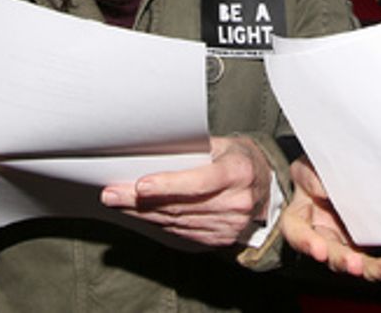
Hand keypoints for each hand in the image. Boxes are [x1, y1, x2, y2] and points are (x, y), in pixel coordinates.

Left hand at [100, 135, 270, 246]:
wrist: (269, 188)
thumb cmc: (242, 158)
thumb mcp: (226, 143)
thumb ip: (196, 147)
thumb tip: (154, 148)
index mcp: (239, 171)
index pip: (200, 181)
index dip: (169, 185)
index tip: (141, 185)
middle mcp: (236, 202)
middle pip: (181, 204)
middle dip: (140, 200)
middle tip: (111, 194)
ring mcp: (228, 225)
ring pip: (177, 220)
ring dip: (143, 213)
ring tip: (117, 202)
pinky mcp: (219, 238)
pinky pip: (182, 232)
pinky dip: (158, 223)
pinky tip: (140, 214)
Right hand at [282, 158, 380, 281]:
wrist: (336, 168)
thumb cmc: (316, 169)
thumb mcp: (307, 166)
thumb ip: (309, 176)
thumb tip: (322, 190)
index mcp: (299, 216)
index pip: (294, 231)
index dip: (305, 242)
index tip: (319, 250)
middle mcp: (319, 233)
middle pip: (326, 253)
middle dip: (341, 259)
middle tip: (353, 263)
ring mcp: (340, 241)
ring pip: (350, 261)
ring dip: (365, 267)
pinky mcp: (360, 244)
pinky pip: (368, 259)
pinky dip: (379, 265)